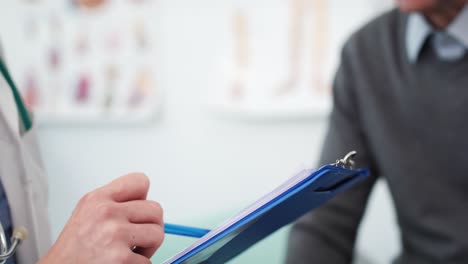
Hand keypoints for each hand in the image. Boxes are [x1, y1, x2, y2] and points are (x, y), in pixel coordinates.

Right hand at [39, 173, 163, 263]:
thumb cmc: (71, 252)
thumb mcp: (86, 215)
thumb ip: (113, 204)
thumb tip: (143, 202)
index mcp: (98, 199)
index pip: (140, 182)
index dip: (144, 199)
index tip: (139, 212)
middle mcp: (106, 213)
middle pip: (155, 210)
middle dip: (150, 226)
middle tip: (137, 239)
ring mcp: (114, 235)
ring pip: (157, 234)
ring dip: (148, 248)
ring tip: (130, 252)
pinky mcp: (120, 259)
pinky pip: (148, 261)